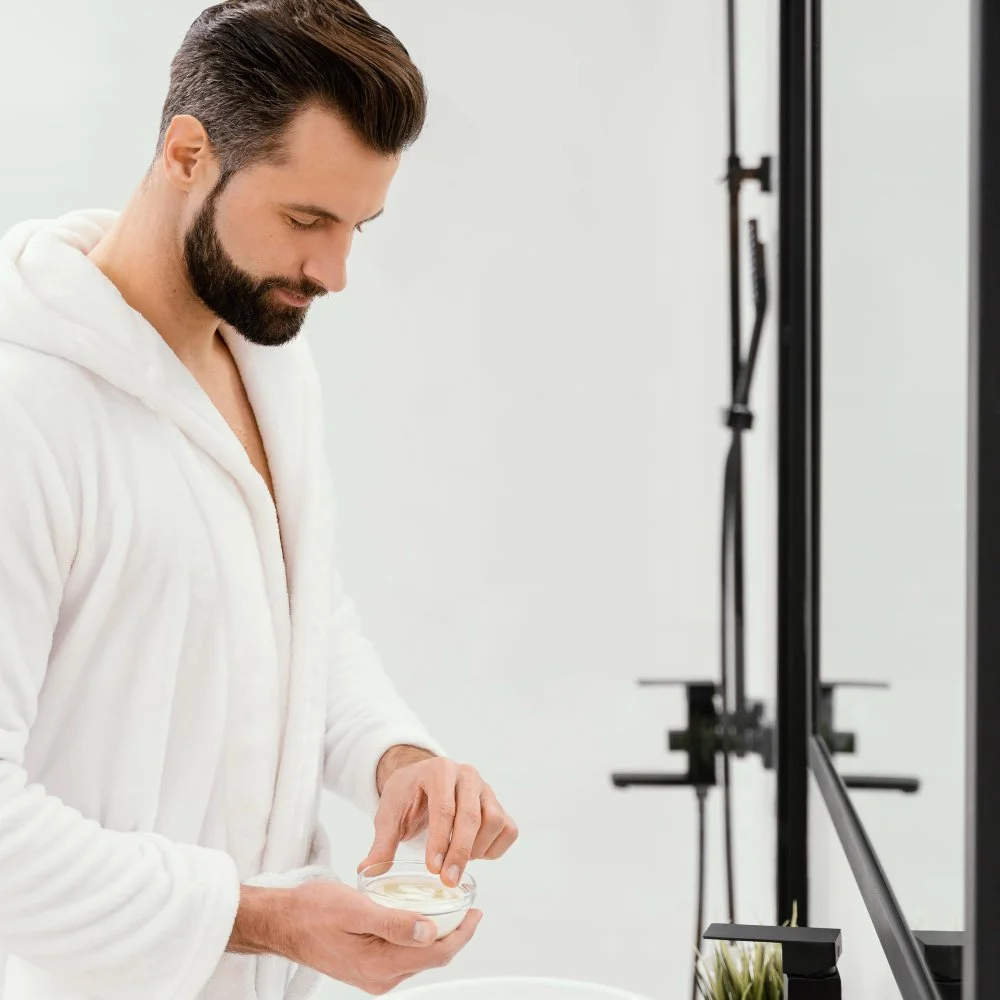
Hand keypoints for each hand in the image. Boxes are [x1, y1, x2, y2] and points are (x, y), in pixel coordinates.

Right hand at [282, 880, 482, 994]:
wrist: (283, 923)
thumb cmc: (314, 911)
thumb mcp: (356, 909)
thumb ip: (394, 922)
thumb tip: (431, 931)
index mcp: (380, 965)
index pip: (437, 953)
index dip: (462, 934)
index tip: (475, 913)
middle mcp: (380, 978)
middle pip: (432, 957)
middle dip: (453, 934)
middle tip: (466, 907)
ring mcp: (373, 976)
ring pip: (418, 957)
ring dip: (436, 936)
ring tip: (448, 910)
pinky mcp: (367, 968)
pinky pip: (402, 956)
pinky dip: (417, 938)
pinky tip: (419, 919)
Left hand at [360, 755, 518, 887]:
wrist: (421, 780)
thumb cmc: (405, 797)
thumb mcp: (388, 816)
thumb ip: (381, 844)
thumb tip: (367, 871)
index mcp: (438, 771)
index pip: (444, 808)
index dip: (440, 841)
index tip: (432, 869)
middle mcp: (466, 775)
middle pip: (471, 816)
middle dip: (460, 853)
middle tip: (447, 881)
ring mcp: (486, 788)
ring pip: (494, 821)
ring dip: (477, 849)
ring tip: (455, 863)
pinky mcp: (497, 804)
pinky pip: (508, 829)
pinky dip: (495, 848)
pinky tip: (474, 856)